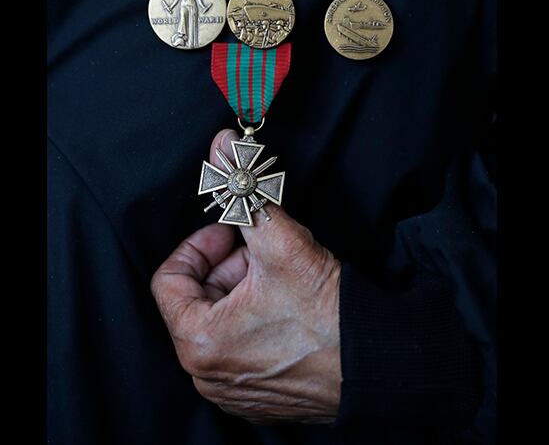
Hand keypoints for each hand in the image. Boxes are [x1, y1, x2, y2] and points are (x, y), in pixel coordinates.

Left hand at [151, 129, 342, 423]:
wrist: (378, 363)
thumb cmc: (328, 315)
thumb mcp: (280, 242)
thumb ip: (243, 192)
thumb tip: (223, 148)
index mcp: (198, 343)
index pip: (170, 278)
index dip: (201, 244)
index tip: (229, 230)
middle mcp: (207, 376)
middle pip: (196, 300)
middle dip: (228, 267)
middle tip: (263, 253)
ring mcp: (233, 392)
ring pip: (219, 324)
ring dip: (244, 292)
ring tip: (282, 279)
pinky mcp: (259, 399)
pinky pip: (240, 351)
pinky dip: (256, 324)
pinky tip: (289, 310)